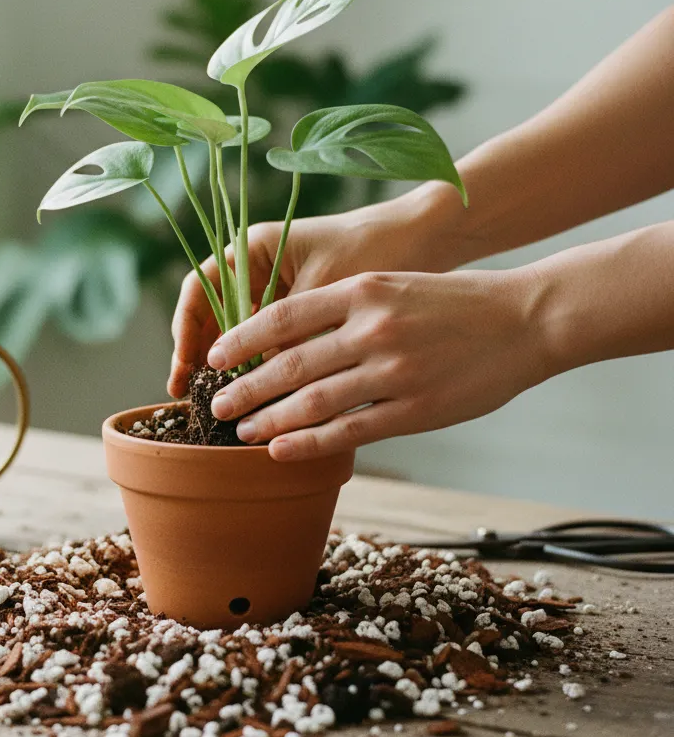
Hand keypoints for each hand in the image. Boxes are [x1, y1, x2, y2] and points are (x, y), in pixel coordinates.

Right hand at [168, 196, 451, 396]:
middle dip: (199, 356)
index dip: (186, 330)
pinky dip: (263, 367)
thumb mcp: (325, 292)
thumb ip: (290, 333)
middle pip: (212, 315)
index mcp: (254, 248)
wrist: (425, 238)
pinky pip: (271, 342)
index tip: (187, 367)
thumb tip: (258, 383)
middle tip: (189, 396)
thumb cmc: (374, 249)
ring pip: (240, 334)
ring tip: (223, 404)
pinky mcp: (303, 312)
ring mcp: (279, 290)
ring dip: (230, 366)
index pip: (199, 289)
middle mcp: (258, 268)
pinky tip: (261, 395)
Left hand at [205, 267, 551, 459]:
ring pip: (314, 401)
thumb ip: (344, 309)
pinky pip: (350, 430)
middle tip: (215, 405)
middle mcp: (373, 328)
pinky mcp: (415, 408)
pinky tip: (281, 450)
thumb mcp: (393, 286)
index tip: (214, 356)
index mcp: (362, 290)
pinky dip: (310, 442)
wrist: (523, 319)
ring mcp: (394, 370)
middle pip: (290, 363)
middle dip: (245, 387)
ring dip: (270, 419)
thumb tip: (287, 340)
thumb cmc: (452, 302)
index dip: (242, 338)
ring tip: (242, 432)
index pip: (283, 315)